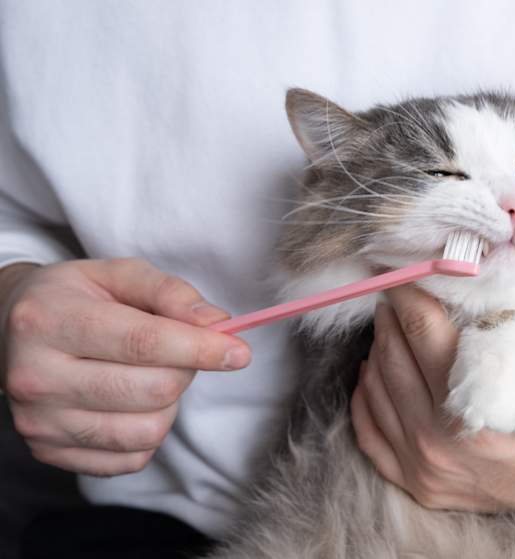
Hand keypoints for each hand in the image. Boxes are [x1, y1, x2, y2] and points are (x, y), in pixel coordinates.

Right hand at [0, 259, 250, 475]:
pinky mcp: (48, 452)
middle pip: (152, 390)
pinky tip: (132, 403)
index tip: (240, 352)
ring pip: (146, 431)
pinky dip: (149, 432)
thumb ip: (170, 293)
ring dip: (169, 404)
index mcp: (49, 320)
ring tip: (150, 375)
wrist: (11, 330)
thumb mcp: (118, 275)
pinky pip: (130, 459)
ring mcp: (39, 421)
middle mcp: (35, 376)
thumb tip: (218, 325)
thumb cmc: (76, 298)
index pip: (143, 343)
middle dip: (185, 370)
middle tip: (179, 351)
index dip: (201, 349)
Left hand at [350, 286, 514, 517]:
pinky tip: (377, 371)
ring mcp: (426, 467)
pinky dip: (367, 396)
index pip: (422, 328)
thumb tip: (493, 268)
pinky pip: (369, 433)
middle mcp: (441, 440)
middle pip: (392, 354)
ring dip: (380, 347)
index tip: (404, 267)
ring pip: (376, 388)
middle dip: (393, 313)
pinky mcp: (421, 483)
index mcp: (479, 403)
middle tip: (399, 289)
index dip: (408, 289)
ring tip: (393, 323)